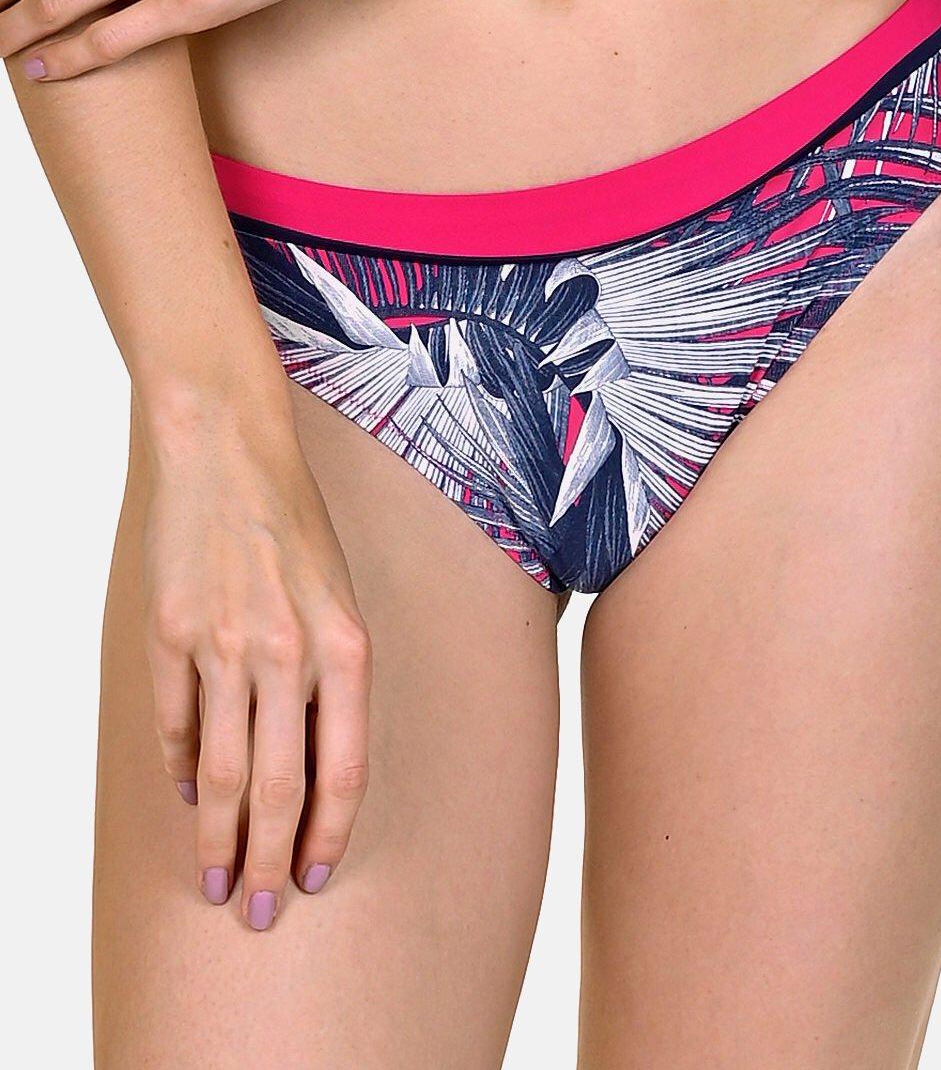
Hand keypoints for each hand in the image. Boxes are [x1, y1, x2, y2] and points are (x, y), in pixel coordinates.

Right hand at [141, 399, 371, 930]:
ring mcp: (222, 645)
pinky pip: (175, 725)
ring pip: (222, 772)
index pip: (343, 771)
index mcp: (346, 646)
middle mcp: (287, 652)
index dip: (328, 836)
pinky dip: (181, 769)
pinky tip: (189, 797)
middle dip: (272, 861)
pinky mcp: (169, 635)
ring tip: (217, 879)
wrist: (228, 454)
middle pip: (281, 788)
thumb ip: (333, 682)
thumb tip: (310, 767)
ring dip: (218, 838)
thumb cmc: (297, 528)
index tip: (313, 878)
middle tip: (261, 913)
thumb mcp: (342, 598)